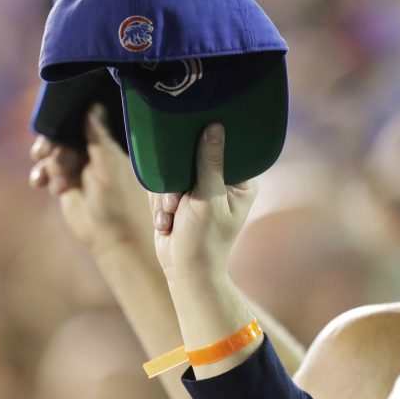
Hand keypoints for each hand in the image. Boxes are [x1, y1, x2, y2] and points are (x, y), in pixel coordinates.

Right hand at [30, 105, 154, 258]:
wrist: (111, 237)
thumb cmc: (118, 201)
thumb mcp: (109, 166)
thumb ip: (99, 137)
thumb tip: (93, 106)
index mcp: (107, 143)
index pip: (84, 119)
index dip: (67, 116)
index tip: (52, 118)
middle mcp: (91, 151)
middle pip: (63, 135)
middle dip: (52, 143)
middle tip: (43, 151)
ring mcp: (77, 167)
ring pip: (52, 154)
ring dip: (49, 164)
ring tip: (57, 182)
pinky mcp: (65, 183)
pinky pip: (45, 172)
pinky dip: (41, 175)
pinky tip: (40, 184)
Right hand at [151, 124, 256, 279]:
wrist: (184, 271)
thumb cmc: (204, 239)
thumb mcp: (208, 198)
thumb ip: (209, 163)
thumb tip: (215, 127)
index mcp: (240, 183)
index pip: (226, 150)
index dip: (205, 149)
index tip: (191, 156)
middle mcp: (220, 184)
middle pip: (192, 158)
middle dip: (177, 183)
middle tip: (176, 202)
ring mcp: (197, 191)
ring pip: (171, 173)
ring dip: (165, 197)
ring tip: (171, 217)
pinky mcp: (177, 198)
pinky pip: (160, 187)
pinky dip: (159, 205)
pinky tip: (166, 223)